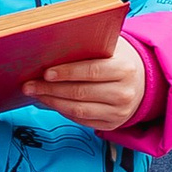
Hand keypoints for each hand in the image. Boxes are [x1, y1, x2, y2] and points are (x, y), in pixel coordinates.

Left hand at [20, 42, 150, 132]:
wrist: (141, 82)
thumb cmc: (117, 59)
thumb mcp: (110, 47)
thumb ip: (88, 46)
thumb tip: (53, 49)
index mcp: (124, 69)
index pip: (91, 71)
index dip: (67, 72)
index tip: (46, 73)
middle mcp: (124, 93)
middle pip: (81, 93)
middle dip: (51, 89)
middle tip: (29, 85)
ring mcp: (119, 112)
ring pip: (79, 110)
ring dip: (52, 102)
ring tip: (35, 94)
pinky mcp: (112, 125)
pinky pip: (82, 120)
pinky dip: (63, 111)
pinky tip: (50, 103)